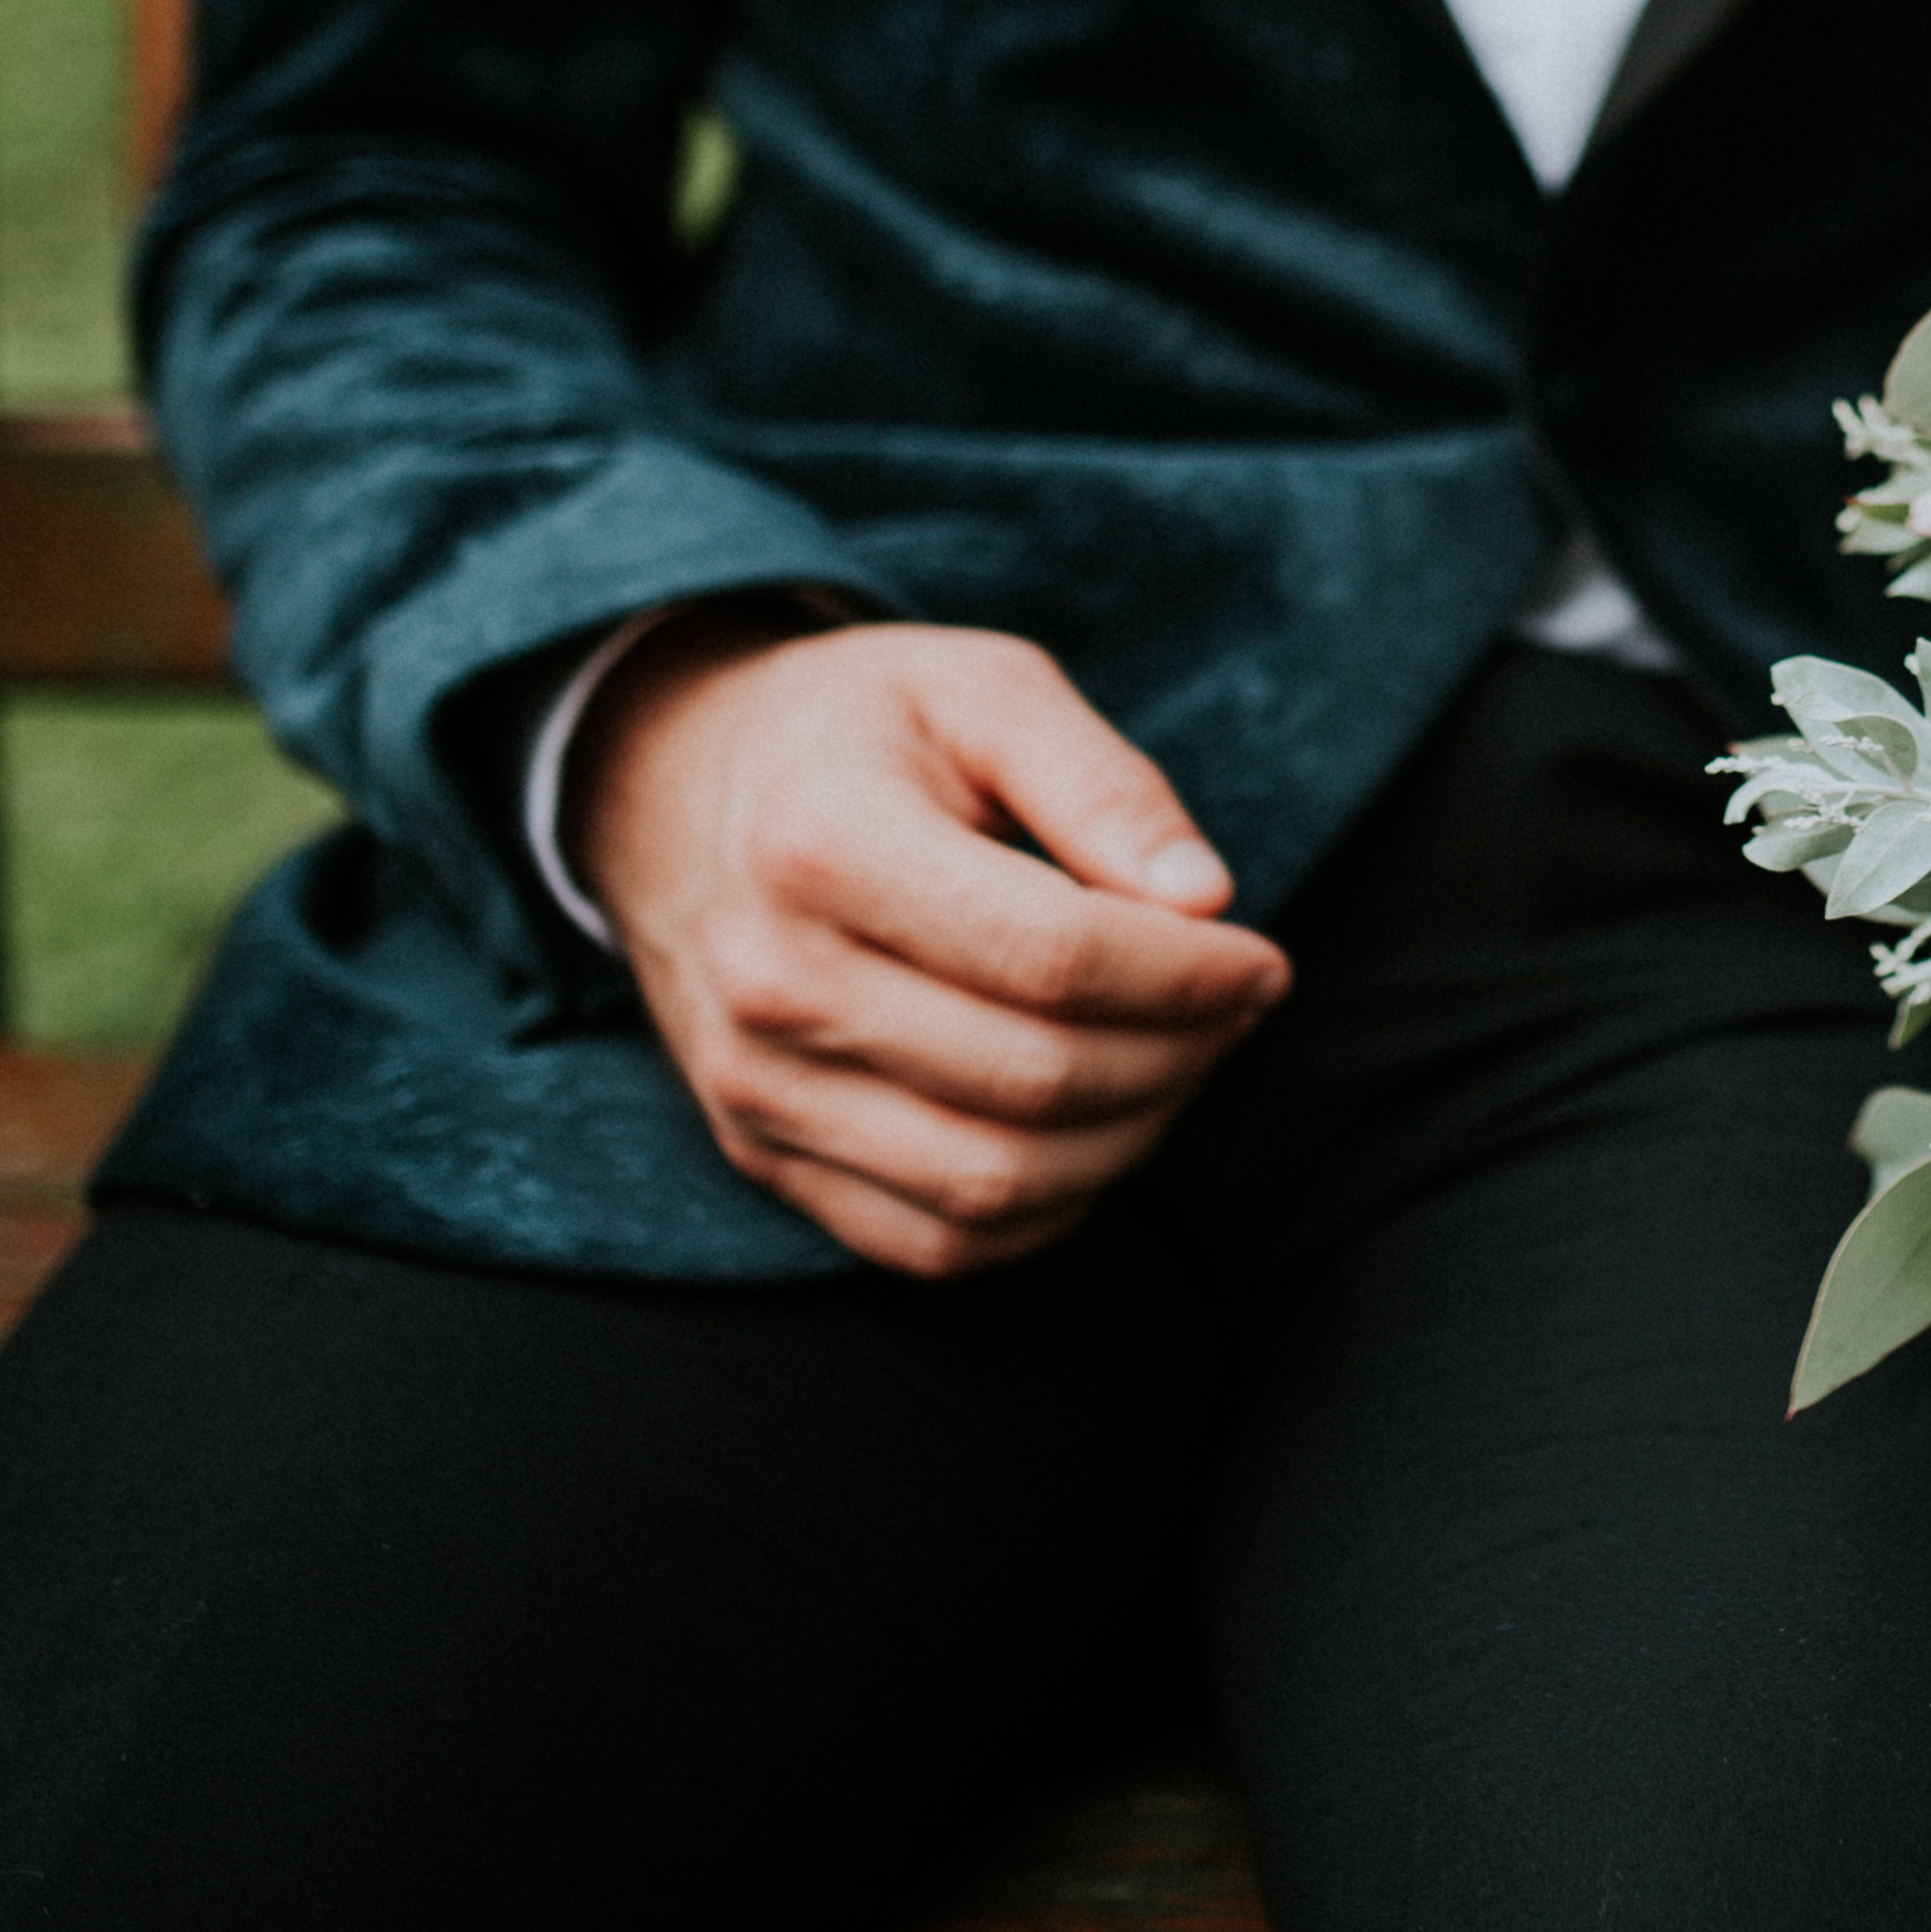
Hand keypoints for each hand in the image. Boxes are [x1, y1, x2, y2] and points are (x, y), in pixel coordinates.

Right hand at [576, 614, 1290, 1276]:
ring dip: (1131, 1138)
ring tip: (1179, 1059)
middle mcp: (772, 983)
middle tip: (1235, 1005)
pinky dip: (1048, 1207)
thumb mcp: (985, 690)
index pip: (1054, 956)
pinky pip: (935, 1241)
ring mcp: (757, 1086)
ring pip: (993, 1183)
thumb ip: (1102, 783)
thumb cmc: (862, 731)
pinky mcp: (761, 1154)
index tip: (1260, 955)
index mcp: (824, 844)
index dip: (1190, 973)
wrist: (670, 793)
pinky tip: (1096, 1125)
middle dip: (1181, 1054)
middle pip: (1036, 1079)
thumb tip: (1207, 900)